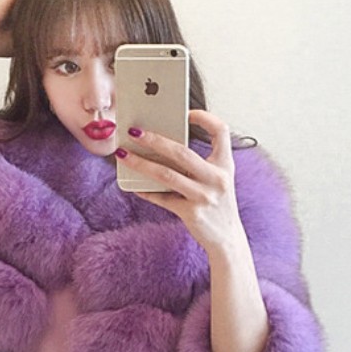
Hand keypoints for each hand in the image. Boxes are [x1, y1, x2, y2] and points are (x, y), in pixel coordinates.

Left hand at [116, 110, 244, 253]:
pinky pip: (162, 199)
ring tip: (123, 154)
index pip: (221, 131)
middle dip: (155, 140)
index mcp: (225, 165)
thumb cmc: (217, 204)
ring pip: (166, 174)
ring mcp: (204, 196)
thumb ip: (199, 164)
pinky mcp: (191, 213)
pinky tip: (133, 186)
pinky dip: (146, 192)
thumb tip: (161, 148)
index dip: (205, 118)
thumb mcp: (217, 180)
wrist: (227, 238)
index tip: (187, 112)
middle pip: (182, 152)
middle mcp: (217, 178)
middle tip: (134, 131)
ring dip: (141, 163)